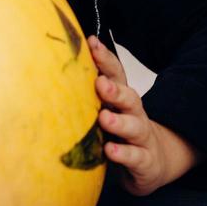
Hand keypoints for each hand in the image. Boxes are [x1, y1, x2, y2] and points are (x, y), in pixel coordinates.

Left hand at [89, 36, 198, 194]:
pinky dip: (123, 154)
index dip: (106, 59)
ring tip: (104, 119)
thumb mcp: (107, 110)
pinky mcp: (145, 161)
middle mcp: (135, 114)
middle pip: (130, 97)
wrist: (153, 162)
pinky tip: (110, 151)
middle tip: (100, 84)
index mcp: (122, 99)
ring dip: (119, 122)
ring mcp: (142, 137)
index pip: (116, 75)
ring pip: (135, 126)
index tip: (92, 43)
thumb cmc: (121, 132)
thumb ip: (89, 94)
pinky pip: (135, 156)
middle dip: (115, 90)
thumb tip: (53, 68)